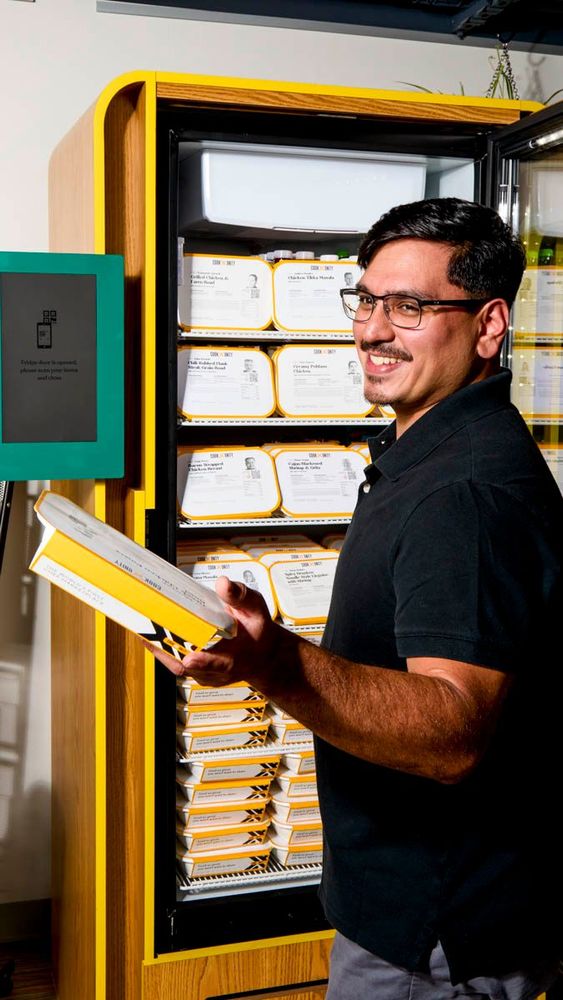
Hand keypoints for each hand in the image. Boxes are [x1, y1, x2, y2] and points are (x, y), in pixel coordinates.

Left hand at [142, 575, 286, 690]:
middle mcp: (217, 671)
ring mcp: (205, 675)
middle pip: (187, 667)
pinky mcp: (197, 673)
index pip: (217, 664)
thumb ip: (240, 596)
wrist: (262, 654)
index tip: (190, 658)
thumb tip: (223, 584)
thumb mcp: (256, 609)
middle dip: (166, 652)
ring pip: (177, 666)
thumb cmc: (257, 632)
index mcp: (235, 657)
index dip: (203, 663)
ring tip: (143, 631)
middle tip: (147, 634)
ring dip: (160, 650)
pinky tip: (151, 635)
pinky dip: (163, 651)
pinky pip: (176, 664)